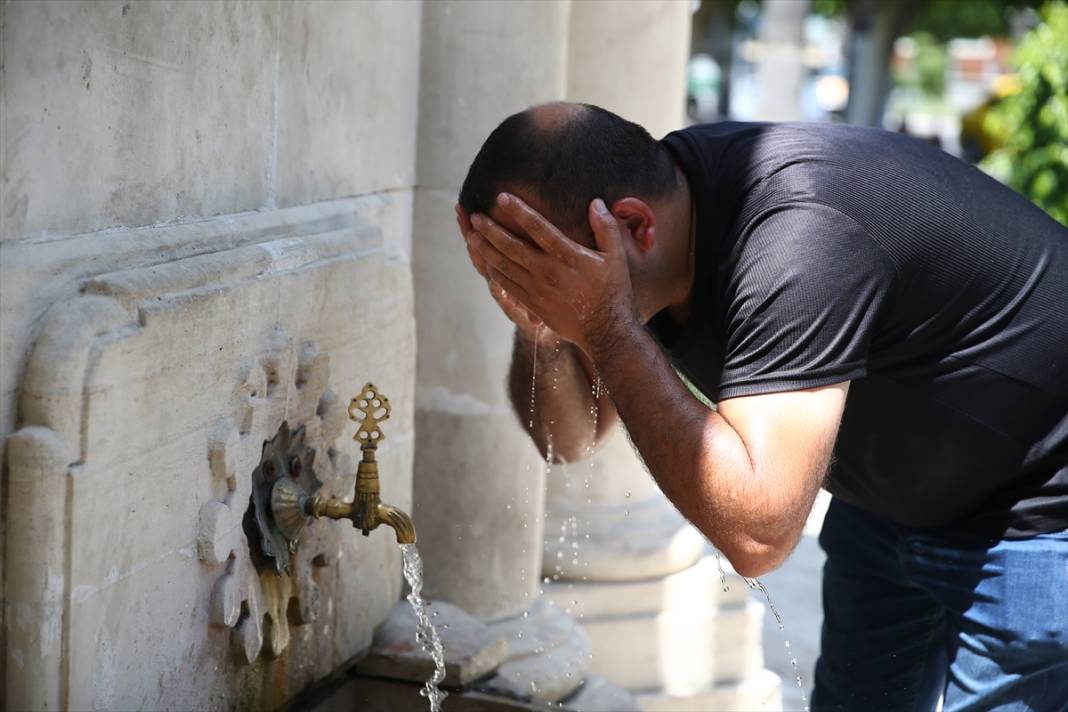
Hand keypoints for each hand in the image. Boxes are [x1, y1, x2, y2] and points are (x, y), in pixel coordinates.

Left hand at [468, 193, 637, 357]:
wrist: (605, 330)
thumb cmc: (613, 291)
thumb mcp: (617, 257)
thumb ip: (606, 228)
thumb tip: (596, 203)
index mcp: (567, 256)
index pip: (537, 227)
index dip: (518, 210)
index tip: (502, 197)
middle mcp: (547, 271)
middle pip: (511, 246)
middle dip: (490, 229)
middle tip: (475, 217)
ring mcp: (537, 289)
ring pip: (504, 265)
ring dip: (486, 249)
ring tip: (471, 236)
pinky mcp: (533, 304)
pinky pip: (507, 286)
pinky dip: (493, 272)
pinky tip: (486, 263)